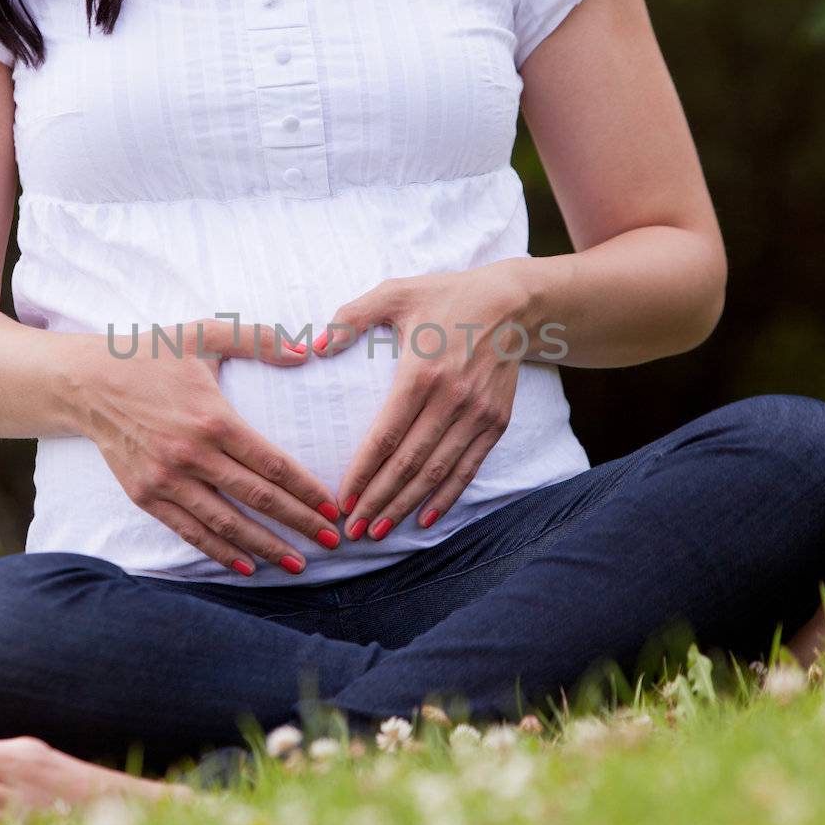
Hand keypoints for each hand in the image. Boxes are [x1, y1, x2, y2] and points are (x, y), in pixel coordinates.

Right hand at [76, 319, 340, 573]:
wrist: (87, 382)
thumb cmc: (152, 355)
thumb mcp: (205, 334)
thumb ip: (258, 340)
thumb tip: (305, 351)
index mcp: (213, 419)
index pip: (272, 464)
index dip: (306, 490)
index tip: (333, 507)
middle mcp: (191, 455)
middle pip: (258, 498)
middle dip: (300, 523)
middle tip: (334, 541)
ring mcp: (166, 480)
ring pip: (227, 523)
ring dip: (266, 547)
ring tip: (298, 564)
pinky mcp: (146, 495)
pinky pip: (190, 531)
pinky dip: (220, 552)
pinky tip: (247, 566)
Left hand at [315, 263, 529, 539]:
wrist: (510, 302)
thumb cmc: (444, 296)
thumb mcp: (395, 293)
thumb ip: (351, 317)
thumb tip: (315, 345)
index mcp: (421, 372)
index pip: (385, 436)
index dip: (362, 473)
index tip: (341, 499)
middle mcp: (451, 398)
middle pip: (409, 463)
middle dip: (378, 501)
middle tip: (352, 531)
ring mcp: (477, 414)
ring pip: (437, 472)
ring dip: (407, 506)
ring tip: (379, 532)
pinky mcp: (496, 422)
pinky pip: (469, 467)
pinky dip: (447, 496)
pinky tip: (426, 518)